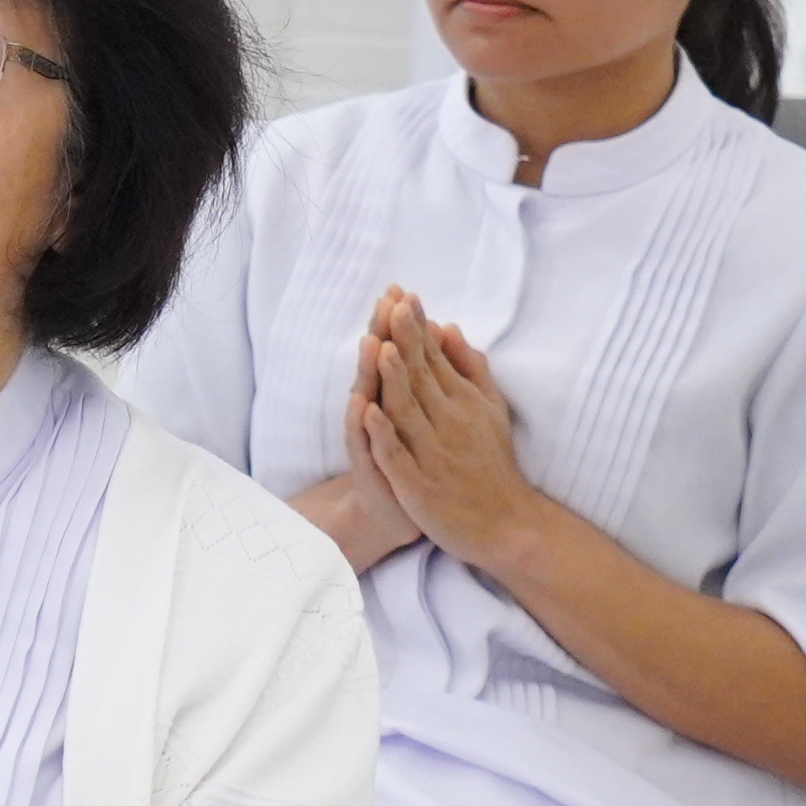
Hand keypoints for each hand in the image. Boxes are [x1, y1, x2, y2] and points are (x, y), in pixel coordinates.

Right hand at [291, 316, 428, 568]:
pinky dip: (363, 425)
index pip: (396, 352)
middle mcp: (376, 413)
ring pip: (366, 398)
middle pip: (377, 367)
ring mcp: (369, 439)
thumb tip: (442, 329)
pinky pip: (365, 443)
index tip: (403, 290)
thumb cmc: (420, 462)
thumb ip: (439, 372)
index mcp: (396, 398)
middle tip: (384, 302)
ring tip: (371, 342)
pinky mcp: (370, 467)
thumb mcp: (436, 412)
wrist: (396, 515)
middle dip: (381, 334)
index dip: (399, 323)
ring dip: (367, 371)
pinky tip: (363, 405)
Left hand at [352, 286, 546, 569]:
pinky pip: (398, 456)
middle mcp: (450, 424)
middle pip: (421, 377)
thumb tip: (448, 326)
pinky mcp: (420, 485)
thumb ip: (469, 368)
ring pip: (409, 412)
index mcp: (464, 403)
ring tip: (380, 347)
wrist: (507, 525)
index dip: (417, 329)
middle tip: (391, 305)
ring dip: (394, 379)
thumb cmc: (492, 462)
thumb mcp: (490, 409)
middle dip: (405, 341)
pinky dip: (384, 434)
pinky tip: (369, 413)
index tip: (403, 297)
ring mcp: (434, 454)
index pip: (435, 360)